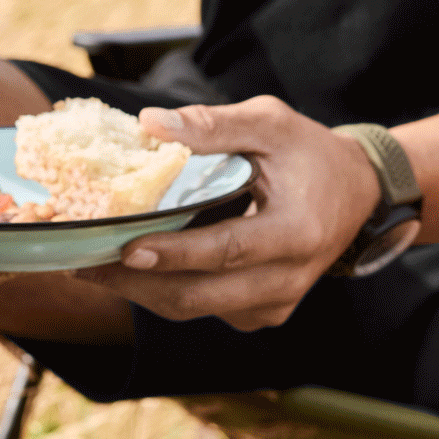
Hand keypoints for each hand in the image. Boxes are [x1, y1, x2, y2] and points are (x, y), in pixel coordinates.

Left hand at [84, 98, 384, 328]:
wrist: (357, 196)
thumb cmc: (309, 153)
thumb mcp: (269, 124)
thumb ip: (212, 126)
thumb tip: (148, 125)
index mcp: (295, 234)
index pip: (227, 251)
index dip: (175, 254)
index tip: (126, 248)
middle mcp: (287, 281)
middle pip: (200, 295)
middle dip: (136, 283)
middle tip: (81, 262)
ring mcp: (273, 304)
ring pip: (194, 309)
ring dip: (140, 290)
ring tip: (90, 266)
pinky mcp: (260, 314)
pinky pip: (204, 309)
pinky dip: (164, 290)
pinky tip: (129, 268)